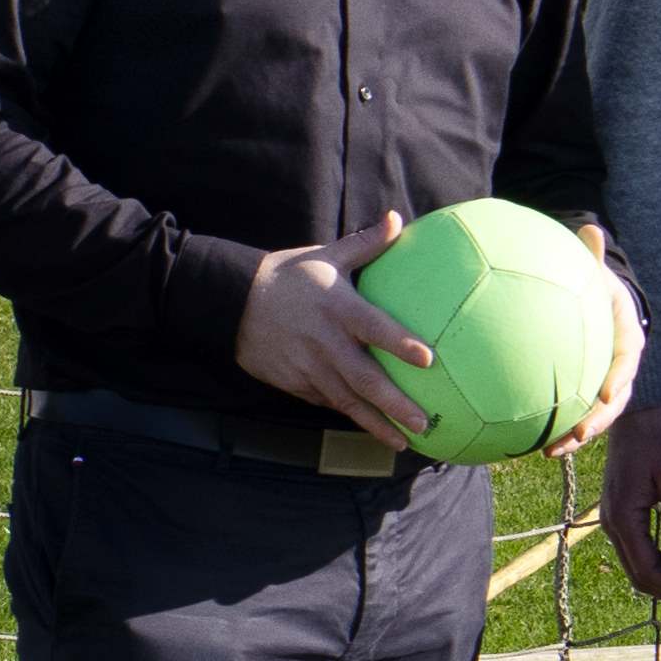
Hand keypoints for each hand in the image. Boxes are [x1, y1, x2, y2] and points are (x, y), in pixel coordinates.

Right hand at [235, 211, 431, 444]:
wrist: (233, 301)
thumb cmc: (288, 276)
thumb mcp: (324, 256)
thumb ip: (364, 244)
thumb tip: (396, 219)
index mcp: (336, 308)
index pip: (373, 328)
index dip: (400, 343)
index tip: (428, 359)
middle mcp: (324, 342)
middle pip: (365, 378)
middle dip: (395, 403)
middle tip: (424, 422)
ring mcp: (308, 367)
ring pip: (347, 401)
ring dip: (376, 423)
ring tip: (403, 441)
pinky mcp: (295, 383)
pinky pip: (327, 402)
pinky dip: (350, 416)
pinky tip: (372, 429)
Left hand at [539, 234, 645, 458]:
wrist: (597, 305)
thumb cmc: (593, 285)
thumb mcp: (594, 270)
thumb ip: (591, 255)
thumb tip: (590, 228)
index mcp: (626, 337)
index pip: (628, 359)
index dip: (620, 378)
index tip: (607, 393)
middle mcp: (620, 366)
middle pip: (616, 399)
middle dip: (599, 420)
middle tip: (579, 435)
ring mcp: (604, 383)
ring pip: (596, 416)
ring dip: (576, 436)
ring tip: (552, 451)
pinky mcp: (585, 392)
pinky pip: (574, 413)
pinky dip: (556, 429)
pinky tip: (530, 443)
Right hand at [599, 403, 660, 608]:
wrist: (639, 408)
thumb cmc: (660, 434)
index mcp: (623, 514)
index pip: (647, 569)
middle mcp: (612, 521)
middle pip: (639, 575)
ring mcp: (613, 517)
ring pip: (636, 565)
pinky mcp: (621, 511)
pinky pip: (637, 549)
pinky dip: (659, 563)